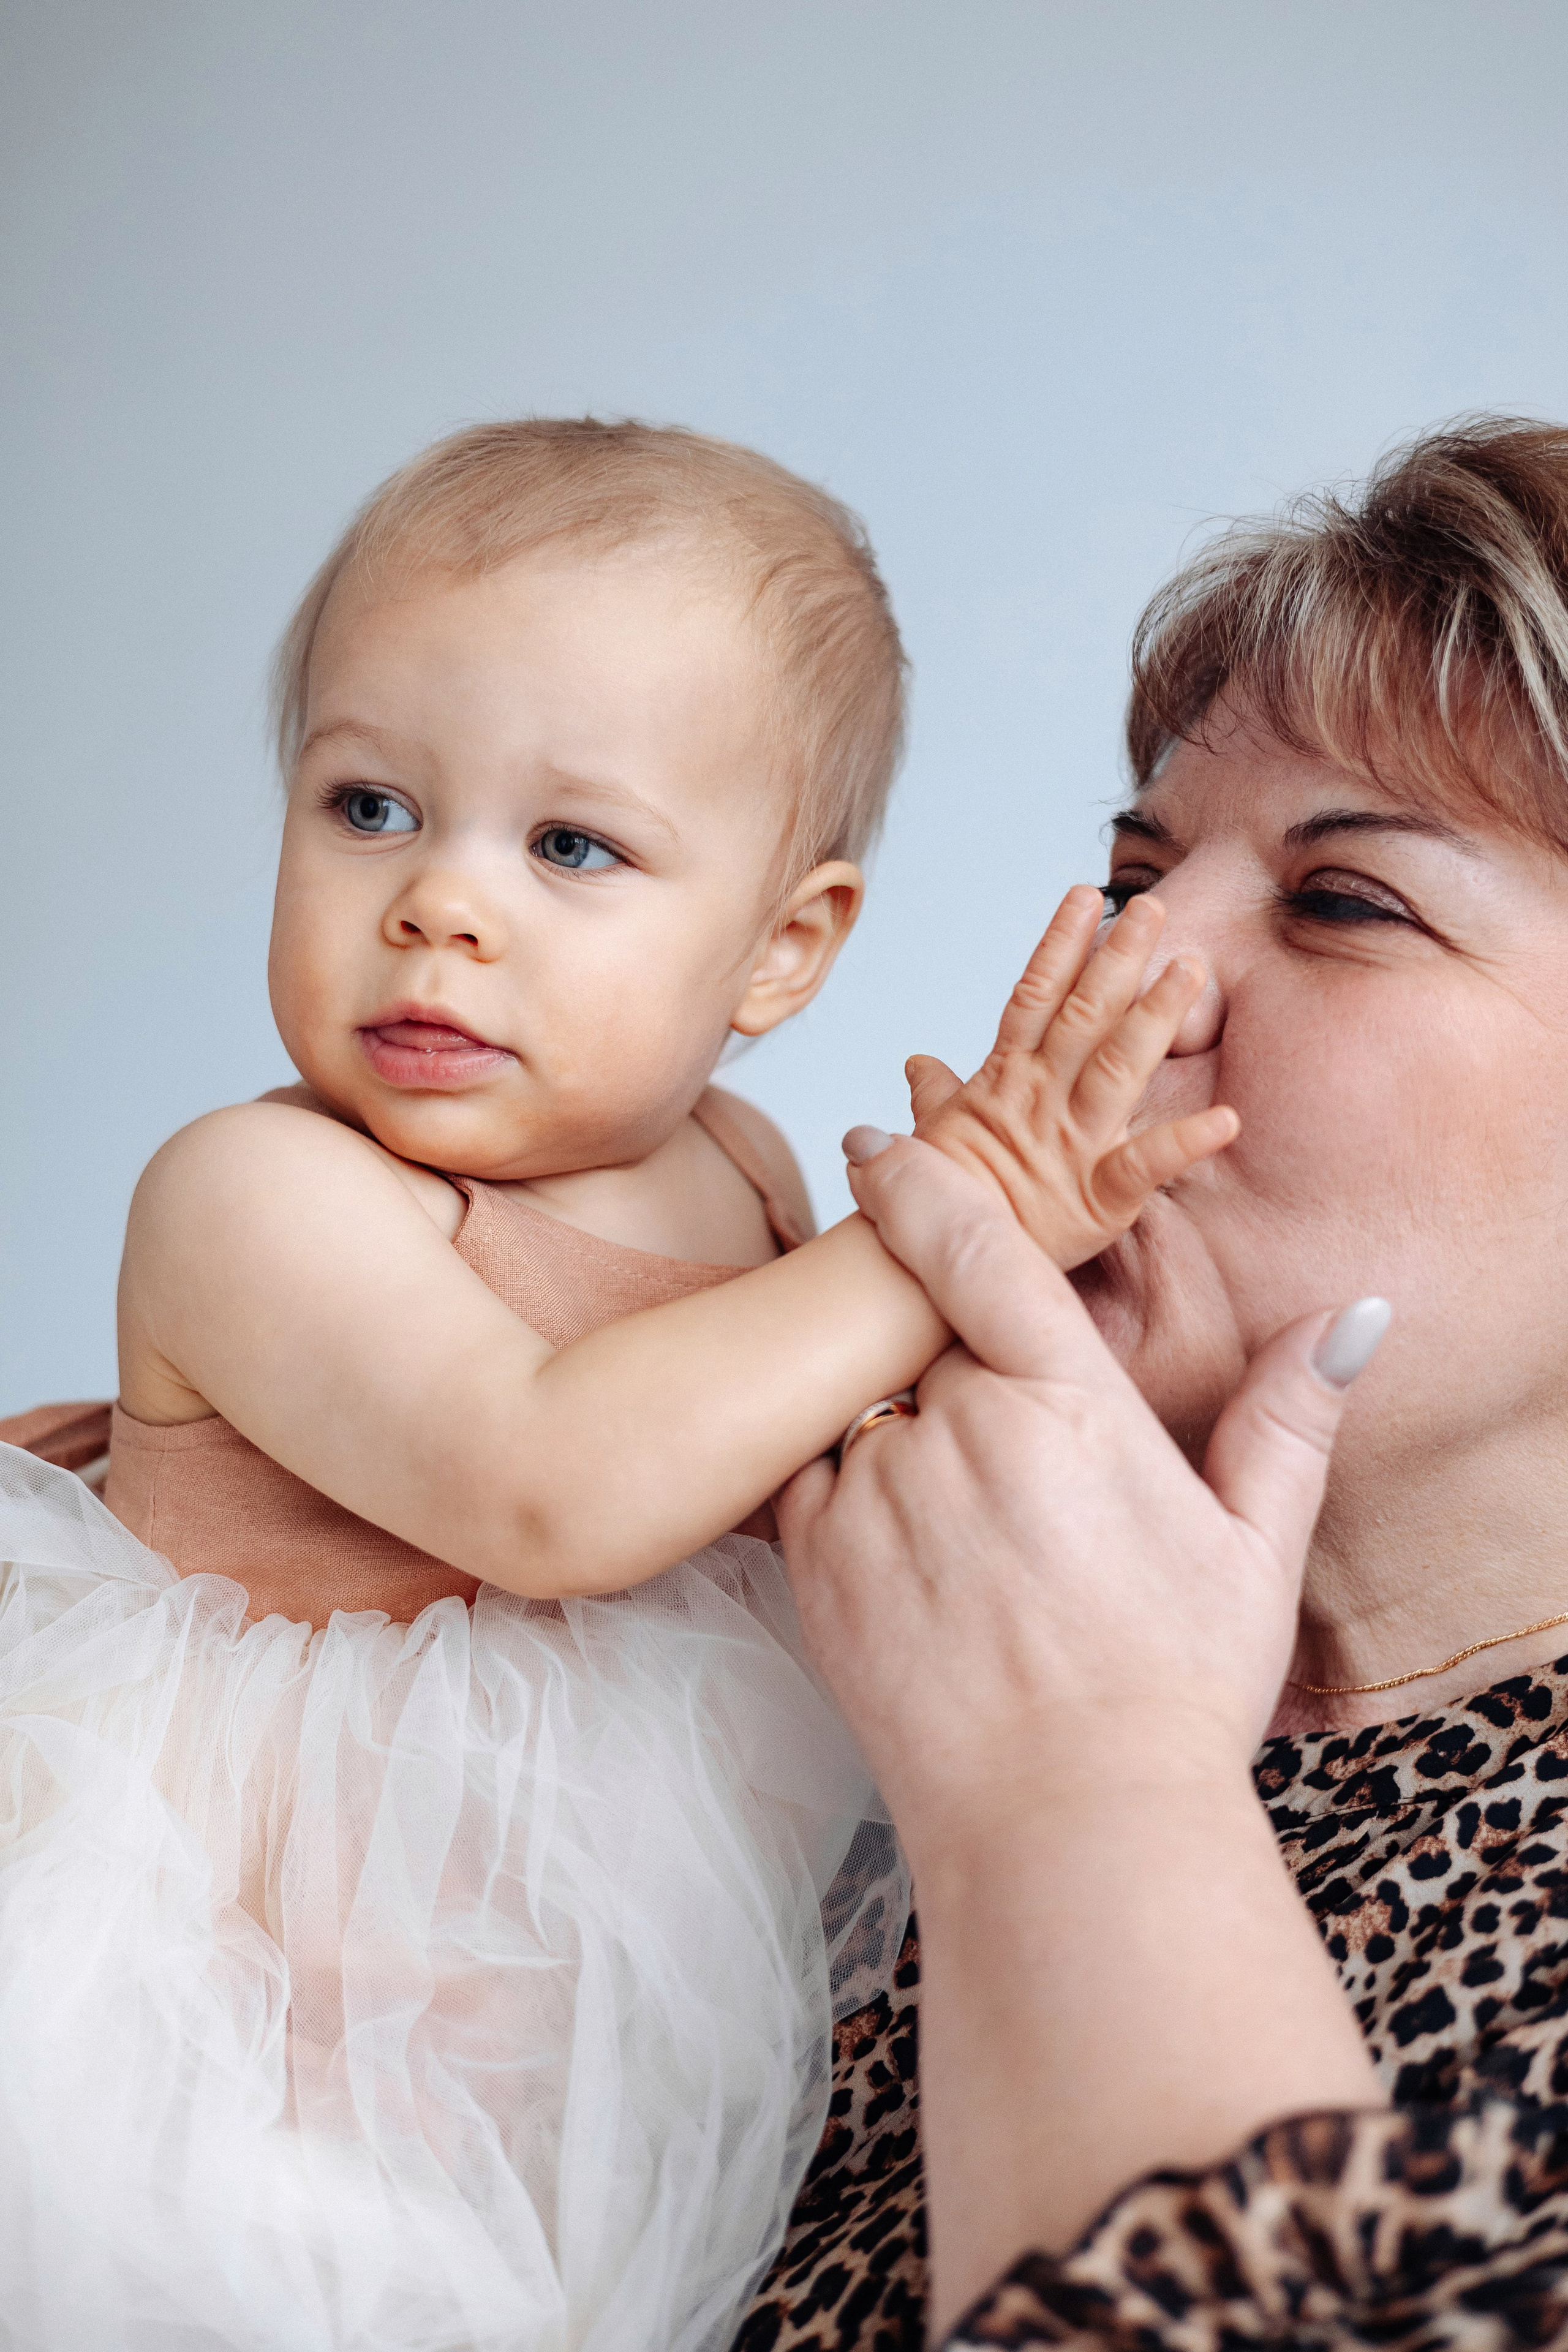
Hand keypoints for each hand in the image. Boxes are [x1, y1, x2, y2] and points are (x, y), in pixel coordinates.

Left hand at [779, 1133, 1388, 1847]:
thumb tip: (1344, 1320)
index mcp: (1066, 1404)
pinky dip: (840, 1488)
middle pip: (922, 1342)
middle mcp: (960, 1427)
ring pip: (863, 1409)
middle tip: (983, 1451)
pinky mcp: (818, 1562)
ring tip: (952, 1526)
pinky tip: (902, 1554)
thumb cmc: (1168, 1693)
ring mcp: (879, 1492)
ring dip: (894, 1434)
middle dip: (943, 1369)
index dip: (921, 1178)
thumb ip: (1284, 1420)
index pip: (972, 1245)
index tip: (884, 1144)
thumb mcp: (1253, 1552)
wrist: (1067, 1826)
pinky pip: (808, 1478)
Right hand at [909, 885, 1237, 1269]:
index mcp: (1003, 1083)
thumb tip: (918, 1062)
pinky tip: (1227, 1120)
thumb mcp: (932, 1136)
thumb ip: (936, 1093)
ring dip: (1154, 1017)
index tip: (1087, 896)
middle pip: (1083, 1017)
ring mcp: (1068, 1146)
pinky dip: (1184, 1144)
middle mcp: (1039, 1102)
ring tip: (1192, 970)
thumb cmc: (933, 1201)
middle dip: (1120, 960)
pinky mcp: (1095, 1200)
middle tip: (1157, 910)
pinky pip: (1144, 1166)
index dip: (1060, 946)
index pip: (1034, 998)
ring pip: (1116, 1068)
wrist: (918, 1273)